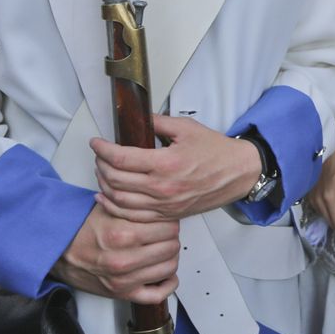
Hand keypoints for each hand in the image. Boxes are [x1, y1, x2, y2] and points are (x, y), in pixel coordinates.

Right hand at [50, 203, 179, 302]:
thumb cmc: (80, 230)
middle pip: (171, 246)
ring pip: (169, 267)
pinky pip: (157, 295)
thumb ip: (134, 205)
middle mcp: (124, 259)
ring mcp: (124, 279)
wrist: (57, 253)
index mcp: (122, 234)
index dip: (169, 221)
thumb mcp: (107, 208)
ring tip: (163, 250)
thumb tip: (159, 204)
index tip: (166, 221)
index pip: (168, 227)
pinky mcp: (122, 293)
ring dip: (170, 257)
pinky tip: (167, 274)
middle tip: (165, 234)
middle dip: (171, 238)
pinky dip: (168, 284)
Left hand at [91, 113, 261, 221]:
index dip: (103, 149)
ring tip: (101, 172)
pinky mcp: (167, 214)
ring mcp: (164, 204)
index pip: (121, 158)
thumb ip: (158, 122)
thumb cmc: (216, 152)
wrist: (238, 173)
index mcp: (166, 163)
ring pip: (120, 200)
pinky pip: (133, 215)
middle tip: (99, 155)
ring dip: (104, 185)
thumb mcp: (187, 128)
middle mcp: (162, 187)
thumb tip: (137, 118)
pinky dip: (114, 207)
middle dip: (101, 165)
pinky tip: (106, 197)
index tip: (96, 142)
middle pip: (116, 180)